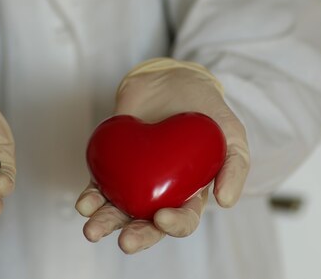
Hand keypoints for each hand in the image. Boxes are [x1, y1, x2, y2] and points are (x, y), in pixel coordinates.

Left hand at [76, 58, 248, 253]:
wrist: (172, 79)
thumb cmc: (206, 111)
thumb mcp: (232, 135)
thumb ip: (236, 166)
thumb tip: (225, 202)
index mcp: (190, 193)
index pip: (183, 218)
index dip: (174, 224)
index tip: (162, 218)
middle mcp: (159, 193)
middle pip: (146, 222)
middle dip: (135, 235)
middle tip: (126, 241)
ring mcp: (134, 178)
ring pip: (118, 209)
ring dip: (105, 222)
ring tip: (92, 229)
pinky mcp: (113, 162)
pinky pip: (100, 184)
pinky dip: (91, 196)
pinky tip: (84, 203)